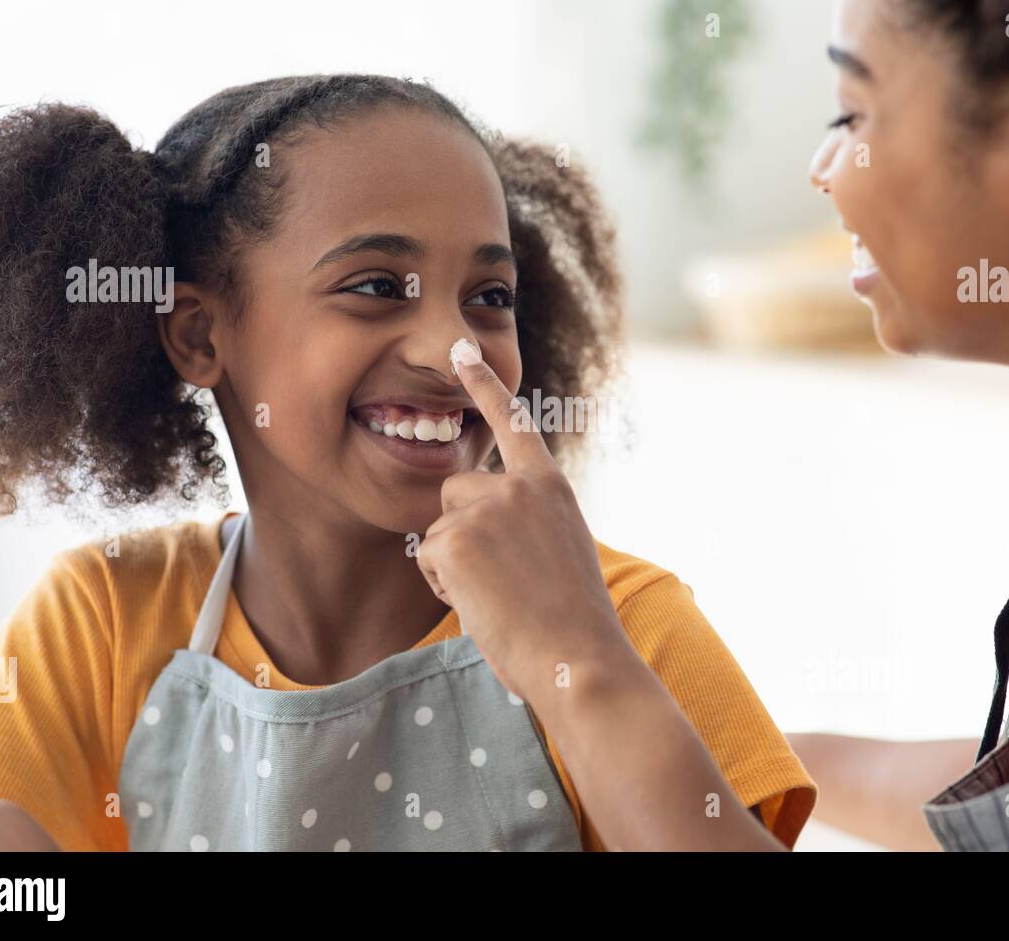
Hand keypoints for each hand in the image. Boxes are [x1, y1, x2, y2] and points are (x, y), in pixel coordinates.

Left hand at [416, 340, 633, 703]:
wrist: (579, 658)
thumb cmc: (573, 621)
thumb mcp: (562, 550)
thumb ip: (528, 520)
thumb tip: (484, 526)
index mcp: (550, 487)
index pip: (512, 423)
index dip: (483, 385)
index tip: (462, 350)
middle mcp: (518, 487)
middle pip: (455, 489)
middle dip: (460, 528)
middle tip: (499, 577)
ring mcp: (486, 509)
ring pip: (439, 528)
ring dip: (454, 563)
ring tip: (498, 595)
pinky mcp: (457, 538)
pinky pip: (429, 557)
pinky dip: (446, 585)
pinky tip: (484, 603)